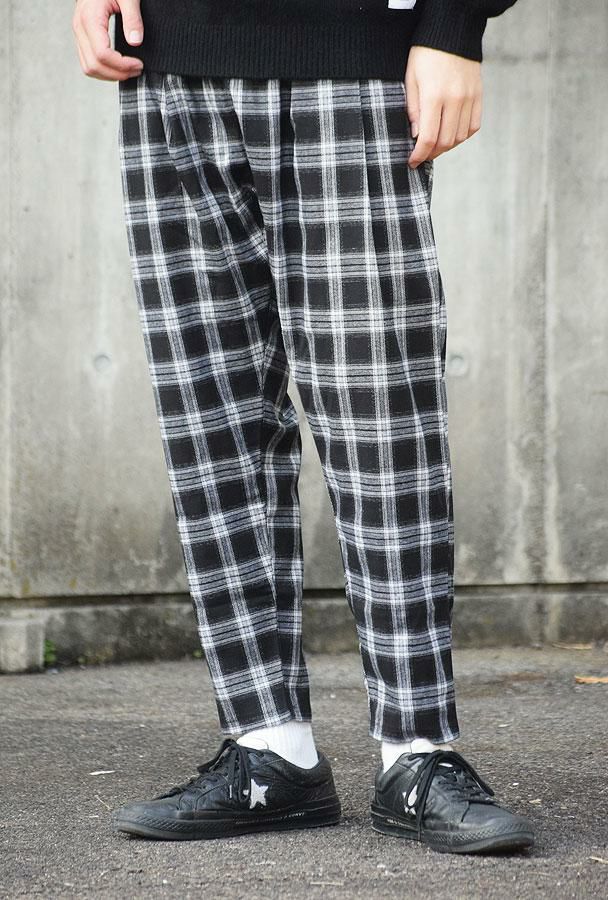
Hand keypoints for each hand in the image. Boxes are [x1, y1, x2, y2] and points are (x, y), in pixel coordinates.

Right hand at [73, 0, 143, 80]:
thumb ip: (132, 18)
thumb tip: (135, 42)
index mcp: (89, 18)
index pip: (102, 54)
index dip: (121, 65)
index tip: (138, 64)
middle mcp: (80, 27)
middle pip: (94, 65)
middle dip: (117, 73)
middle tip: (137, 70)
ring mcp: (78, 33)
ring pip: (89, 68)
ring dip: (110, 75)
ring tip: (129, 71)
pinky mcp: (81, 37)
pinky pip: (88, 62)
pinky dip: (103, 70)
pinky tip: (118, 67)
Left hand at [405, 46, 481, 167]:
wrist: (452, 32)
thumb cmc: (426, 55)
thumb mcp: (411, 79)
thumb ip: (413, 109)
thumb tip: (416, 136)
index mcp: (434, 96)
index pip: (428, 138)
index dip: (420, 155)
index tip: (413, 162)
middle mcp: (455, 100)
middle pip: (446, 142)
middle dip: (432, 153)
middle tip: (422, 154)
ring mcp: (469, 98)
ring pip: (460, 137)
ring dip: (447, 146)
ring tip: (435, 144)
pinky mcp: (478, 95)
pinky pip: (474, 126)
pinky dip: (463, 135)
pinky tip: (452, 133)